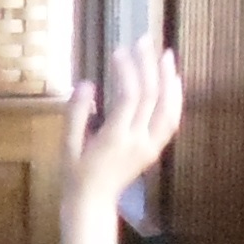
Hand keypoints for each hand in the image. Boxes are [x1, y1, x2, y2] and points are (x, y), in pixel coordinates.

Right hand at [66, 39, 186, 214]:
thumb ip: (76, 112)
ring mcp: (151, 145)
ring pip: (168, 107)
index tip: (118, 51)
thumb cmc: (76, 172)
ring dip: (168, 79)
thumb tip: (87, 83)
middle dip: (148, 65)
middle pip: (152, 96)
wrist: (93, 202)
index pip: (130, 97)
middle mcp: (139, 141)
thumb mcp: (68, 143)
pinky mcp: (156, 148)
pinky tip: (172, 81)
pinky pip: (171, 120)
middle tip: (143, 41)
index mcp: (116, 139)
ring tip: (165, 54)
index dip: (127, 71)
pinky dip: (175, 98)